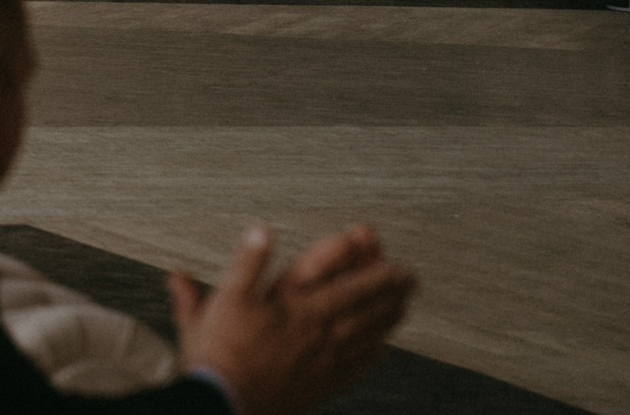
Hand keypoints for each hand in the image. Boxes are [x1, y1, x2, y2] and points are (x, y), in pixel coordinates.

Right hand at [172, 226, 415, 414]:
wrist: (227, 403)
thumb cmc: (221, 352)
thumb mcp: (224, 298)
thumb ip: (247, 263)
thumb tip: (261, 232)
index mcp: (291, 305)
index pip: (333, 275)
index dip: (356, 257)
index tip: (371, 240)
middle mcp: (314, 330)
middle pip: (361, 304)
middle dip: (387, 287)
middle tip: (408, 276)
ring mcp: (322, 359)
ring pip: (366, 333)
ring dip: (388, 316)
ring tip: (404, 304)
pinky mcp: (323, 383)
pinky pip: (358, 366)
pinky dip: (373, 353)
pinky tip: (380, 348)